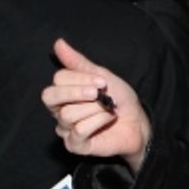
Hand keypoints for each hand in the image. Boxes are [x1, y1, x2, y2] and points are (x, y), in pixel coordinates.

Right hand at [41, 38, 152, 171]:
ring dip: (95, 109)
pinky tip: (107, 120)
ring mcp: (65, 129)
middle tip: (98, 93)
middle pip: (51, 98)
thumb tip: (58, 43)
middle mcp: (59, 111)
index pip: (57, 80)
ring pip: (68, 115)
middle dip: (77, 92)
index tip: (101, 81)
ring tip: (107, 109)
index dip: (79, 79)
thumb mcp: (100, 75)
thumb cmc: (118, 99)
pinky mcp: (75, 145)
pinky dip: (98, 121)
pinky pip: (79, 131)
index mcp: (63, 92)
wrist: (137, 121)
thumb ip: (78, 62)